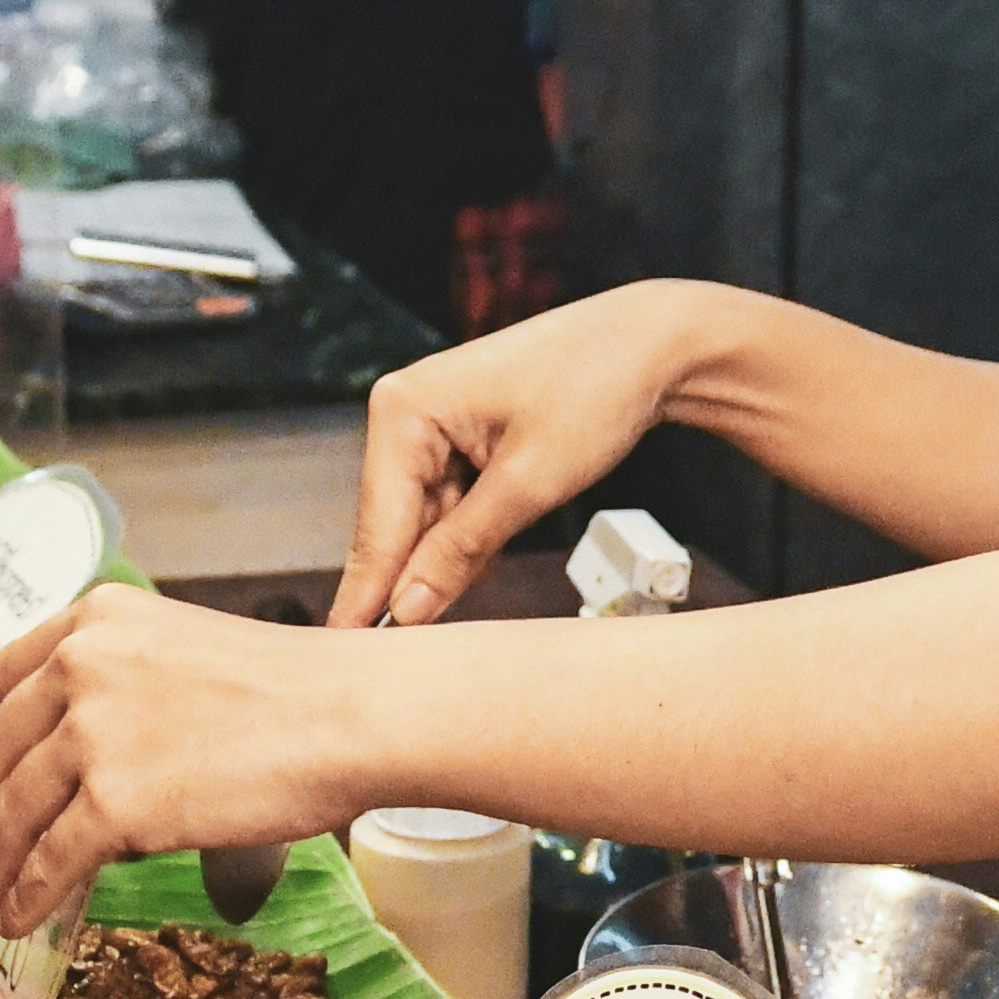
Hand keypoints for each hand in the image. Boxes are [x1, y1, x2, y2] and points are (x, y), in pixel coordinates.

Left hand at [0, 588, 351, 930]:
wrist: (352, 717)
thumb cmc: (298, 692)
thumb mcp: (184, 651)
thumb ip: (123, 683)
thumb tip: (85, 758)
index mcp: (95, 620)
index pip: (2, 684)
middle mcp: (80, 665)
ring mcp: (92, 734)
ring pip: (12, 813)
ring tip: (3, 893)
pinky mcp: (114, 802)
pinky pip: (47, 863)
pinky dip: (26, 898)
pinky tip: (21, 920)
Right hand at [334, 287, 704, 626]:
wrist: (653, 343)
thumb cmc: (595, 389)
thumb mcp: (529, 483)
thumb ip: (461, 549)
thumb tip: (407, 609)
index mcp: (403, 410)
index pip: (379, 524)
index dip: (368, 593)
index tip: (344, 651)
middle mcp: (404, 412)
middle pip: (395, 525)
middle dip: (410, 580)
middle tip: (399, 655)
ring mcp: (431, 424)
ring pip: (425, 522)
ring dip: (448, 560)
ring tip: (453, 603)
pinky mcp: (460, 437)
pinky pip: (451, 505)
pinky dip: (469, 537)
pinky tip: (481, 563)